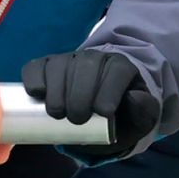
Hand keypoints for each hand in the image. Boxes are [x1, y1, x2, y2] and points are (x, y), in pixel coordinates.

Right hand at [22, 48, 164, 148]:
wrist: (100, 113)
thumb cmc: (121, 116)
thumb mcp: (138, 119)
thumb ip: (143, 111)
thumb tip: (134, 98)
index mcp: (121, 67)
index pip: (116, 71)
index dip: (109, 90)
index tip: (103, 114)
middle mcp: (94, 58)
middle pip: (86, 66)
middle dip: (79, 94)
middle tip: (77, 119)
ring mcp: (68, 60)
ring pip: (59, 66)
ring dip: (56, 90)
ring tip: (57, 114)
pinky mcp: (46, 67)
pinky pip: (37, 67)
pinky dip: (34, 79)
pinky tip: (37, 95)